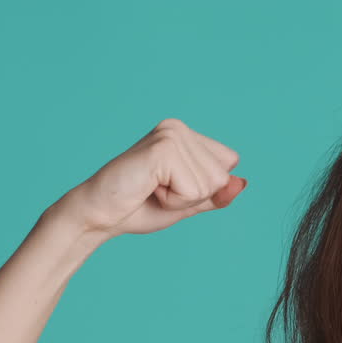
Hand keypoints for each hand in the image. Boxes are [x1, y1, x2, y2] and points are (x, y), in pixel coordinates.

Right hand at [49, 118, 246, 241]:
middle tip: (157, 191)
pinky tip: (148, 189)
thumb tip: (242, 182)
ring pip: (210, 184)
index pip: (228, 164)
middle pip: (221, 176)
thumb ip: (215, 194)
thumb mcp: (187, 203)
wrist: (99, 214)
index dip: (203, 189)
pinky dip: (174, 201)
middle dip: (192, 196)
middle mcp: (179, 128)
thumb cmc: (137, 207)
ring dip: (181, 199)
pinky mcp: (163, 149)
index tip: (169, 187)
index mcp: (186, 135)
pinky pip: (193, 190)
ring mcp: (171, 135)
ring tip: (151, 189)